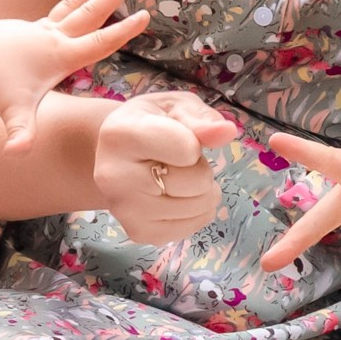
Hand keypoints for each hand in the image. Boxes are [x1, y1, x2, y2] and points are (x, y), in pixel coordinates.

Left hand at [0, 0, 150, 152]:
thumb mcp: (11, 111)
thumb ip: (20, 133)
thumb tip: (16, 154)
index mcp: (59, 55)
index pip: (99, 42)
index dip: (124, 31)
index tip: (146, 15)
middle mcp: (54, 36)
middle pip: (92, 11)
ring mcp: (42, 29)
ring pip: (76, 2)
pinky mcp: (31, 28)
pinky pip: (62, 7)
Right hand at [95, 93, 229, 243]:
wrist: (118, 154)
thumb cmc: (152, 123)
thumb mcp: (175, 106)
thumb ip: (201, 118)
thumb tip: (227, 132)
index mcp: (119, 135)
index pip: (187, 149)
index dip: (194, 142)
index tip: (177, 135)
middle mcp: (113, 177)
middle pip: (198, 181)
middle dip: (199, 167)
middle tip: (176, 158)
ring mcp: (124, 211)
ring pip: (200, 206)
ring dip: (201, 190)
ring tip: (175, 175)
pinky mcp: (139, 233)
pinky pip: (195, 225)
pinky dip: (196, 210)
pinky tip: (174, 195)